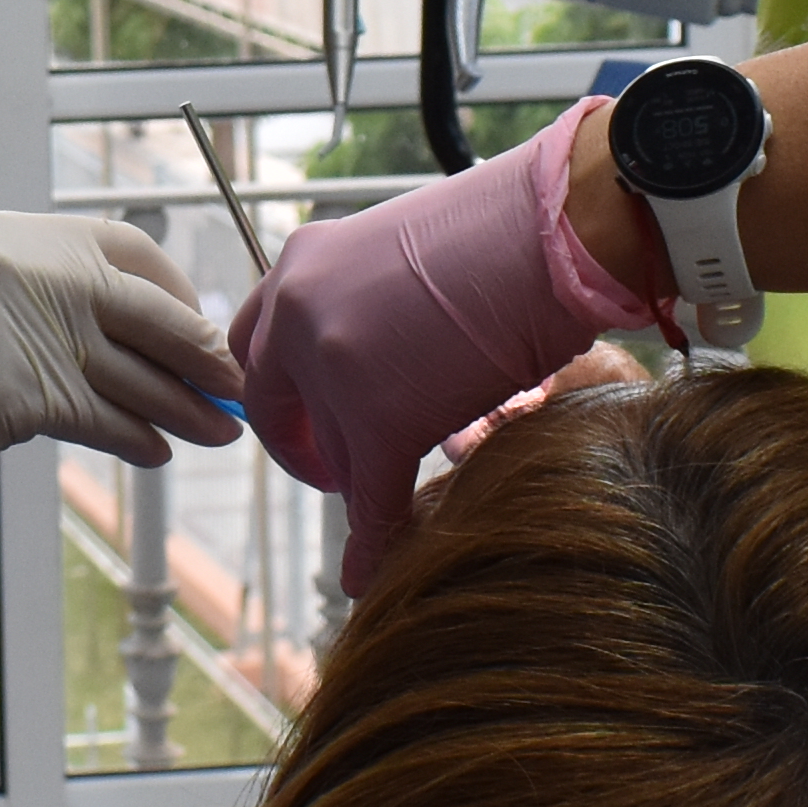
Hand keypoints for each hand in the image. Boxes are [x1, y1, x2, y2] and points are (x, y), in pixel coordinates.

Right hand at [0, 208, 241, 606]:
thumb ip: (27, 305)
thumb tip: (123, 344)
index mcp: (1, 230)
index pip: (123, 246)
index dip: (174, 289)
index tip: (197, 327)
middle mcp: (20, 263)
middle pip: (148, 306)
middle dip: (203, 350)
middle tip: (237, 383)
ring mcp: (21, 324)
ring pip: (139, 370)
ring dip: (189, 405)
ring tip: (219, 431)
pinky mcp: (19, 391)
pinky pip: (109, 417)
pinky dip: (141, 438)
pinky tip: (154, 454)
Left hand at [227, 101, 658, 583]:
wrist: (552, 233)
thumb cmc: (503, 234)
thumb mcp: (397, 253)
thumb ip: (359, 301)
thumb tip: (363, 357)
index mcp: (298, 264)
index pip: (254, 345)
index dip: (277, 392)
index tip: (304, 419)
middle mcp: (296, 310)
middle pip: (277, 404)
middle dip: (304, 444)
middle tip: (338, 468)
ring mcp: (334, 366)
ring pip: (333, 450)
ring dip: (359, 478)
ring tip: (386, 498)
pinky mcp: (382, 419)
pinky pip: (369, 498)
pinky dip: (369, 542)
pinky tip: (367, 573)